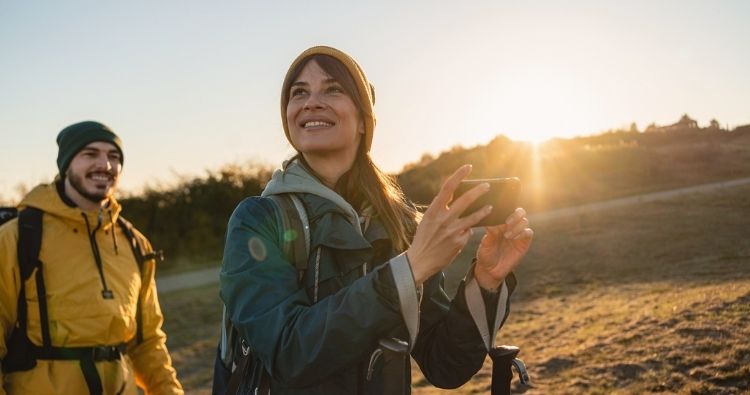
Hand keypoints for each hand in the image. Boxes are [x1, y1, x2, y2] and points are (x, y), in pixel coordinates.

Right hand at [406, 165, 491, 284]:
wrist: (420, 261)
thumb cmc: (424, 238)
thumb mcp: (428, 220)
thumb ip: (441, 210)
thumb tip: (457, 199)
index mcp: (434, 210)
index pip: (448, 187)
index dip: (459, 175)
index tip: (468, 167)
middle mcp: (443, 219)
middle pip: (465, 200)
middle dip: (479, 190)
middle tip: (488, 185)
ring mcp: (452, 231)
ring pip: (474, 217)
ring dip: (484, 210)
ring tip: (491, 206)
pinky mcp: (459, 242)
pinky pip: (468, 232)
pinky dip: (469, 230)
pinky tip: (468, 230)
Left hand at [474, 208, 533, 289]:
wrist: (490, 271)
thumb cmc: (485, 255)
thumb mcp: (485, 244)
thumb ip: (490, 232)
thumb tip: (489, 217)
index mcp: (499, 223)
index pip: (506, 210)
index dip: (505, 208)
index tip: (499, 211)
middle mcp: (510, 226)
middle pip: (520, 212)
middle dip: (515, 214)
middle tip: (507, 222)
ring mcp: (518, 234)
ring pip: (524, 221)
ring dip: (517, 226)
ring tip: (507, 235)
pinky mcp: (524, 243)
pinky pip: (528, 233)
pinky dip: (523, 232)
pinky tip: (514, 238)